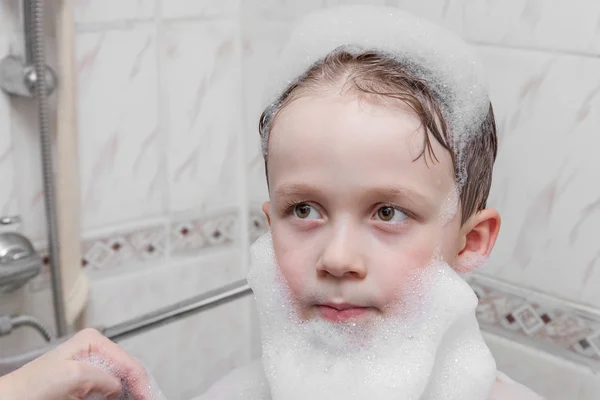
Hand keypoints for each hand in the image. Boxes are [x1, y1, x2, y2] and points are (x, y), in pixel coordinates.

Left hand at [0, 328, 152, 399]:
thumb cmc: (32, 386)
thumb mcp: (74, 374)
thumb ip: (102, 375)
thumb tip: (118, 384)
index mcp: (93, 341)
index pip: (128, 361)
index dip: (142, 381)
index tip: (149, 397)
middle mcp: (95, 352)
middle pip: (128, 370)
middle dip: (139, 385)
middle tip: (147, 398)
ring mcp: (92, 369)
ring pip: (122, 381)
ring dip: (131, 391)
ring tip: (140, 397)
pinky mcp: (86, 385)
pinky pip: (111, 390)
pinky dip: (119, 396)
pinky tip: (124, 398)